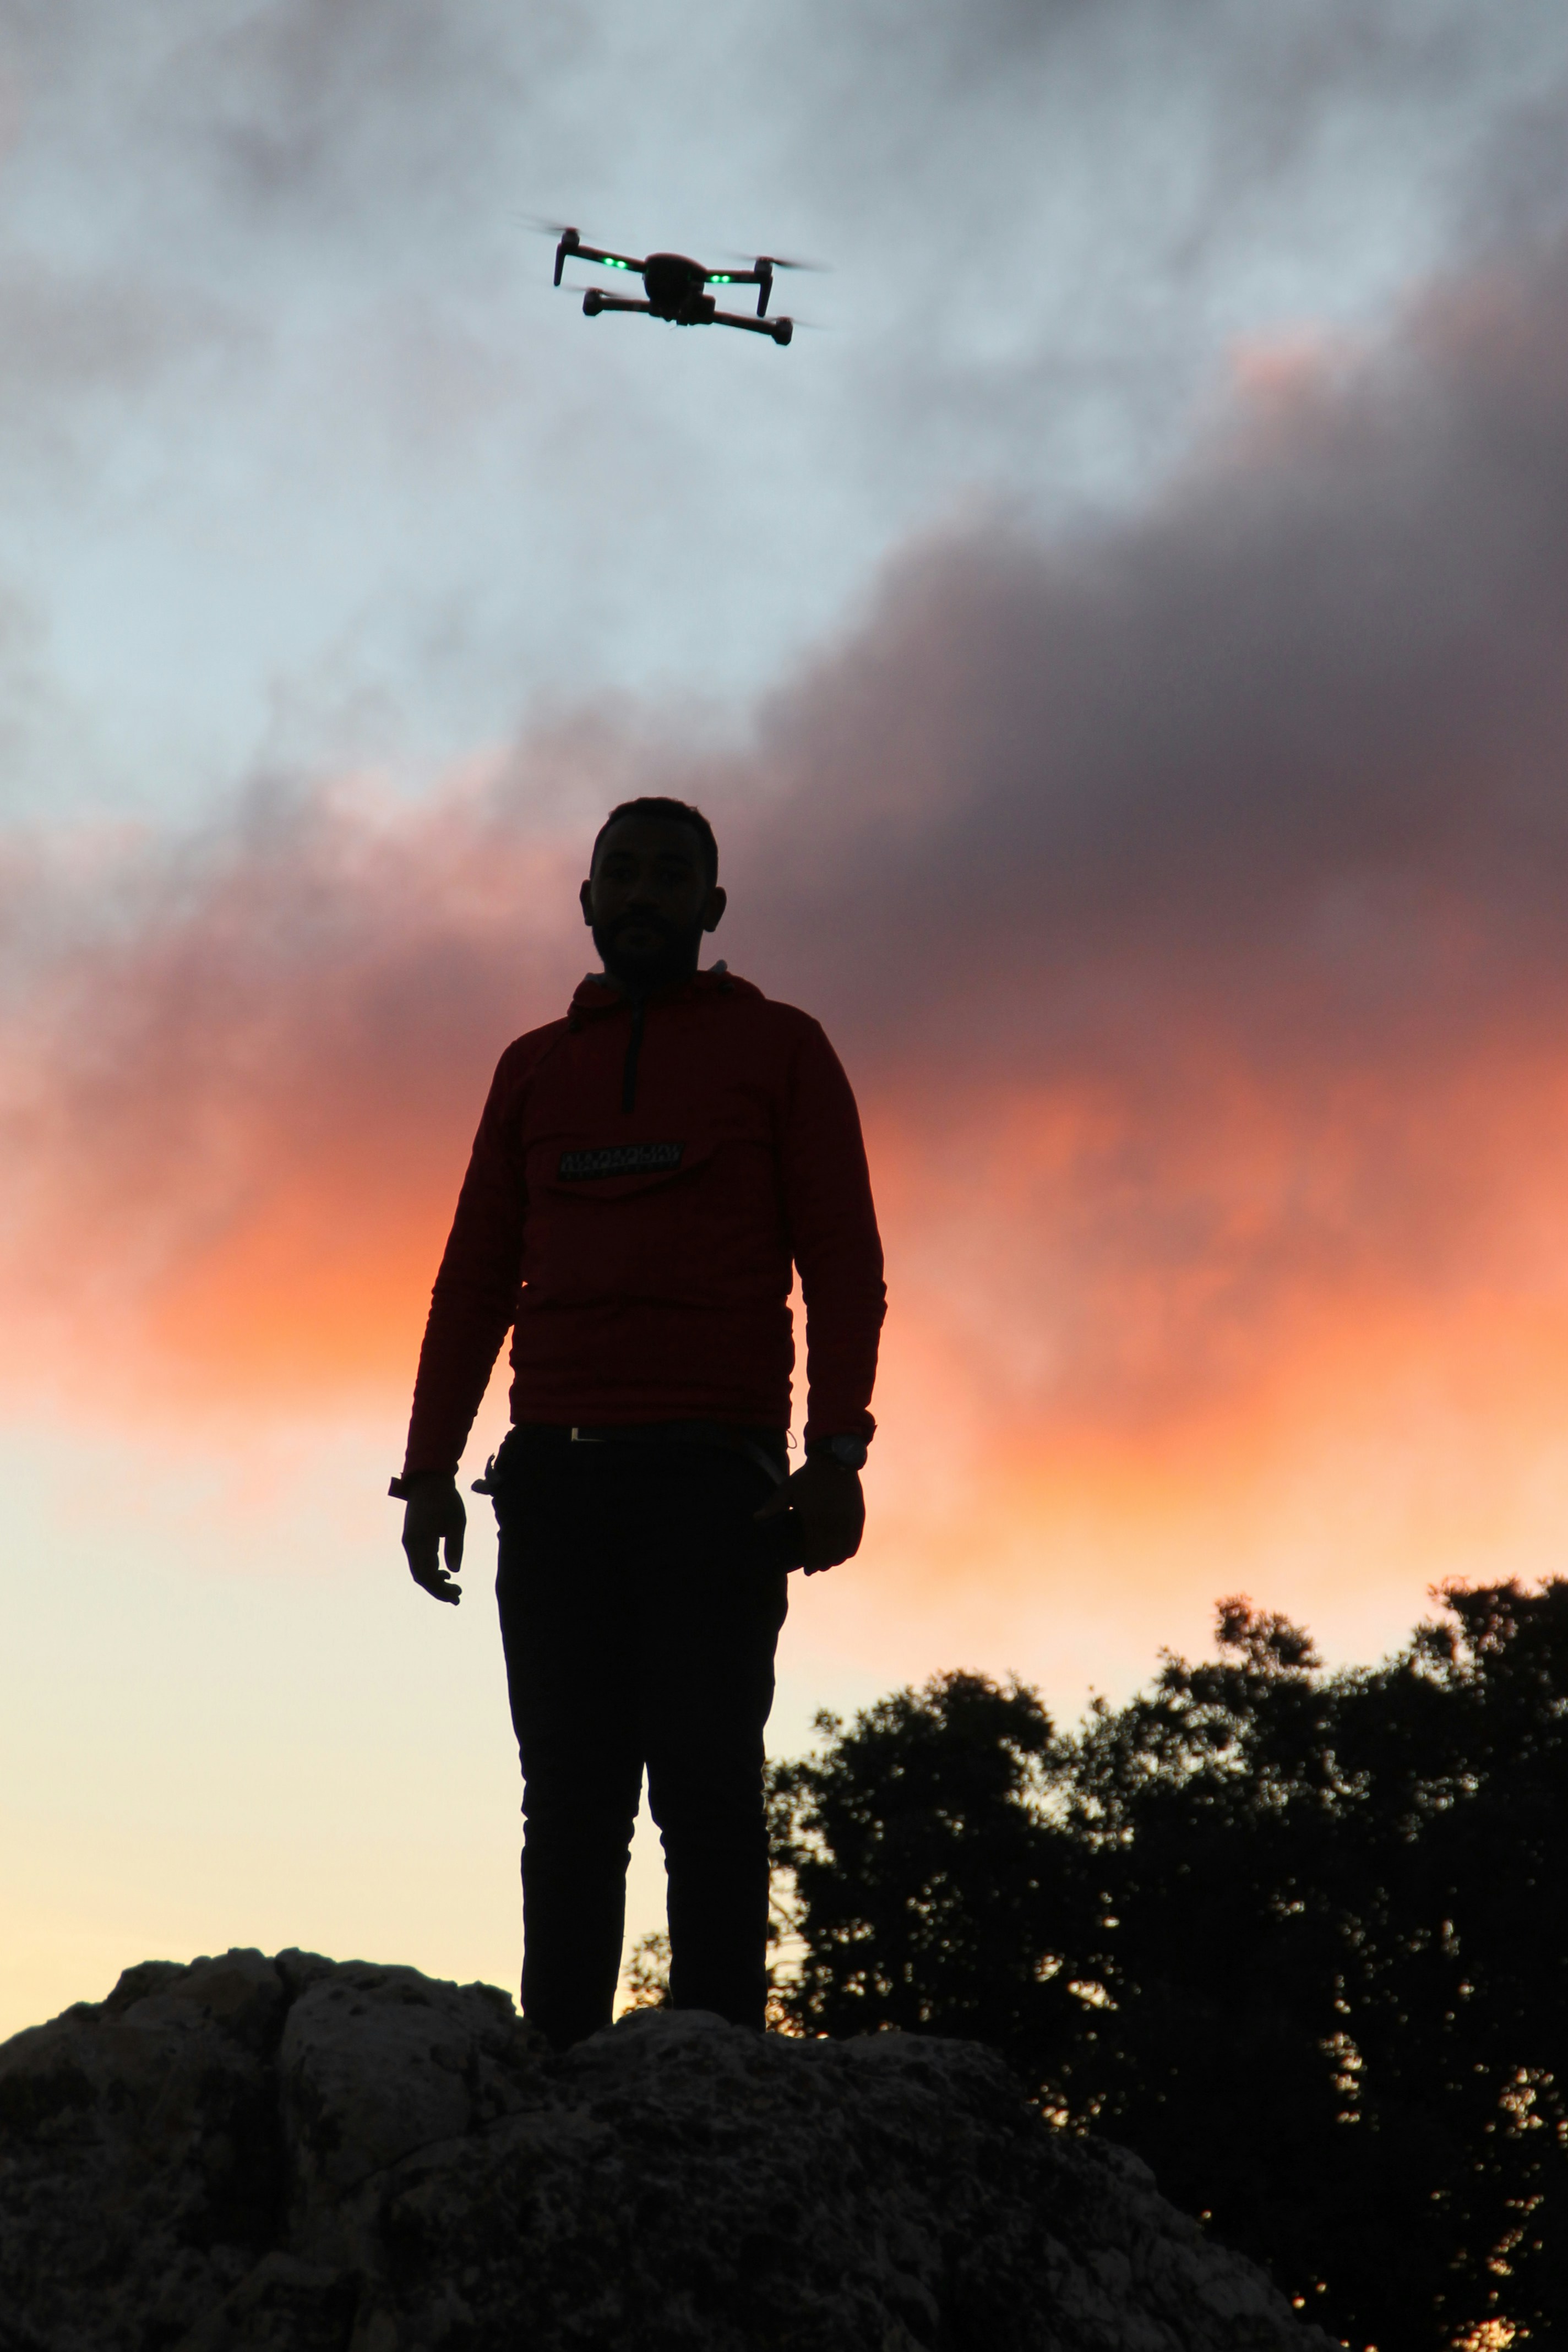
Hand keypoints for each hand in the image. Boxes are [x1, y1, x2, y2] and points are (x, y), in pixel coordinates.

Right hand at [401, 1476, 465, 1603]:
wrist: (428, 1480)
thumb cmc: (446, 1499)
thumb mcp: (457, 1521)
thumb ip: (455, 1546)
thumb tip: (455, 1571)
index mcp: (421, 1540)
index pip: (427, 1575)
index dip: (440, 1590)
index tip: (457, 1595)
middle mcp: (411, 1543)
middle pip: (420, 1577)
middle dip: (438, 1590)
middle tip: (458, 1596)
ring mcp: (409, 1541)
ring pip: (418, 1570)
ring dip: (434, 1582)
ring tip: (454, 1588)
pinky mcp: (411, 1538)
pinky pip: (418, 1561)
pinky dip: (430, 1571)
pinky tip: (444, 1573)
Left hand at [755, 1453, 864, 1574]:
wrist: (835, 1460)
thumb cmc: (808, 1476)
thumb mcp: (788, 1489)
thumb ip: (773, 1506)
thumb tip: (756, 1518)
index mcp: (814, 1519)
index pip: (815, 1552)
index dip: (812, 1565)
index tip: (807, 1571)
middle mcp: (833, 1523)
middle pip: (830, 1556)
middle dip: (823, 1566)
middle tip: (816, 1568)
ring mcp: (848, 1521)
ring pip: (844, 1551)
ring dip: (836, 1560)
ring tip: (829, 1562)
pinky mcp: (858, 1516)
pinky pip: (855, 1541)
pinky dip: (849, 1550)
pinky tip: (844, 1553)